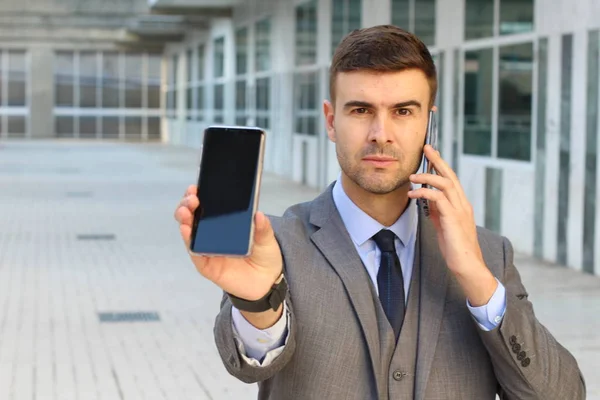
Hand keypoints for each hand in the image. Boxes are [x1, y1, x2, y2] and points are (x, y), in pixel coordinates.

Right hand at [174, 185, 283, 301]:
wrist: (266, 283)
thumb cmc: (264, 256)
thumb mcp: (267, 239)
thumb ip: (263, 228)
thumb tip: (258, 214)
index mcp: (224, 224)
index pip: (207, 206)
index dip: (199, 195)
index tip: (196, 186)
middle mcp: (212, 234)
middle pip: (193, 216)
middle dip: (187, 204)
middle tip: (192, 198)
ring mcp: (207, 249)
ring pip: (189, 232)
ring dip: (184, 219)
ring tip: (185, 211)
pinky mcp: (207, 266)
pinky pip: (195, 253)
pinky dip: (189, 241)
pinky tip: (187, 230)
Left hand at [407, 145, 496, 305]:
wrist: (467, 266)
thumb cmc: (455, 248)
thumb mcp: (443, 225)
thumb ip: (437, 211)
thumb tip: (427, 198)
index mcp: (461, 205)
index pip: (452, 179)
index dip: (441, 165)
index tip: (431, 153)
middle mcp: (463, 204)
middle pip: (451, 175)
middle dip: (438, 160)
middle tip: (426, 148)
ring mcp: (460, 211)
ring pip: (446, 184)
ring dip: (427, 176)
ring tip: (412, 176)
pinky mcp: (453, 219)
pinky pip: (438, 199)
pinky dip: (424, 192)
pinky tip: (413, 193)